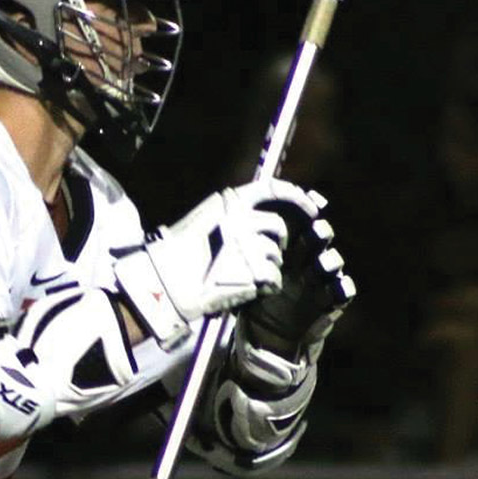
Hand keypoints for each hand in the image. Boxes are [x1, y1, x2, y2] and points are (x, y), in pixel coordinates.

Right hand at [114, 178, 320, 349]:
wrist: (165, 285)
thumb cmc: (177, 258)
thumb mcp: (204, 222)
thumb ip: (232, 217)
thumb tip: (261, 220)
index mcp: (228, 201)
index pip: (273, 189)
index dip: (297, 197)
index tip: (313, 207)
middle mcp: (242, 219)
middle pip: (278, 228)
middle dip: (276, 244)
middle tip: (257, 259)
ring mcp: (250, 245)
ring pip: (275, 257)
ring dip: (264, 269)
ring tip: (236, 277)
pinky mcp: (255, 271)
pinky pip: (273, 279)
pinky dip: (262, 287)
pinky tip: (241, 289)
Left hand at [241, 190, 354, 359]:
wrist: (267, 335)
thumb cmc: (257, 299)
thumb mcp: (247, 277)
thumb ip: (242, 259)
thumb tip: (226, 233)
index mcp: (287, 248)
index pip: (302, 223)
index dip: (307, 212)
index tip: (307, 205)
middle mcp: (306, 259)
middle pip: (320, 237)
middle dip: (319, 233)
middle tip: (314, 232)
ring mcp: (320, 279)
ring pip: (333, 262)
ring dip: (329, 261)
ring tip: (321, 265)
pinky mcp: (330, 301)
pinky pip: (344, 290)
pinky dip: (343, 288)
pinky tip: (335, 287)